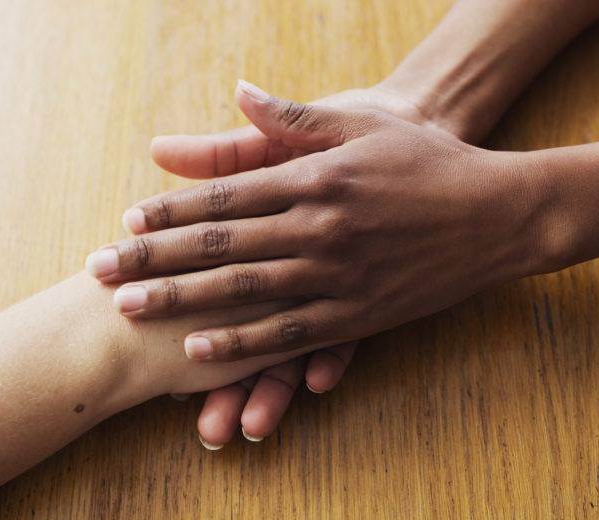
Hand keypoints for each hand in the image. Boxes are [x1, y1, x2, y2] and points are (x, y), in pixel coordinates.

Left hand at [88, 81, 556, 361]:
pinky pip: (288, 333)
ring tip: (131, 311)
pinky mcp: (357, 315)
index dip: (171, 210)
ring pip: (244, 293)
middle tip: (100, 275)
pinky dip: (242, 343)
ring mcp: (336, 276)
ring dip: (182, 303)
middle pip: (219, 247)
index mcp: (314, 178)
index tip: (125, 223)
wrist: (498, 214)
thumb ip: (293, 116)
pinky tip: (199, 350)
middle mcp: (317, 228)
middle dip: (154, 260)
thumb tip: (237, 90)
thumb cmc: (427, 160)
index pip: (226, 196)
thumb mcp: (362, 125)